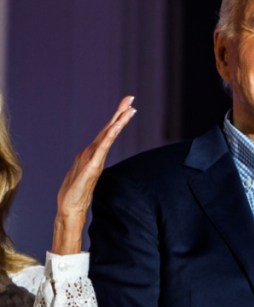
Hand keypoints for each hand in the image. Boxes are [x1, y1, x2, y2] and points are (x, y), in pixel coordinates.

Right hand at [51, 95, 135, 254]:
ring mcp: (91, 158)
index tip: (129, 107)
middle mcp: (92, 152)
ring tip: (128, 108)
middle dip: (119, 113)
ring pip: (107, 136)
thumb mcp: (89, 176)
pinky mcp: (91, 166)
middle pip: (108, 129)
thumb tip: (96, 160)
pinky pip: (102, 148)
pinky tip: (116, 127)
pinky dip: (109, 136)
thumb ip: (93, 165)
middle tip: (130, 98)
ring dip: (118, 121)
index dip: (118, 120)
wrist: (69, 208)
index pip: (108, 134)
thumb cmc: (78, 194)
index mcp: (94, 154)